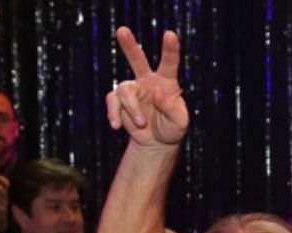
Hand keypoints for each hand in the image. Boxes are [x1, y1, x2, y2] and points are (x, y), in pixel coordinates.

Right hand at [105, 27, 188, 146]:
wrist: (156, 143)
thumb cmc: (172, 129)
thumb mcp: (179, 122)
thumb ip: (170, 107)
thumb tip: (155, 92)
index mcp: (167, 82)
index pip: (169, 63)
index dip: (170, 49)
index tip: (170, 34)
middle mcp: (148, 81)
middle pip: (137, 59)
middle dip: (129, 46)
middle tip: (122, 30)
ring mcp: (133, 89)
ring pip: (124, 90)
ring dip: (132, 109)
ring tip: (141, 123)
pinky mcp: (119, 100)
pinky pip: (113, 102)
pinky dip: (114, 114)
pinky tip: (117, 126)